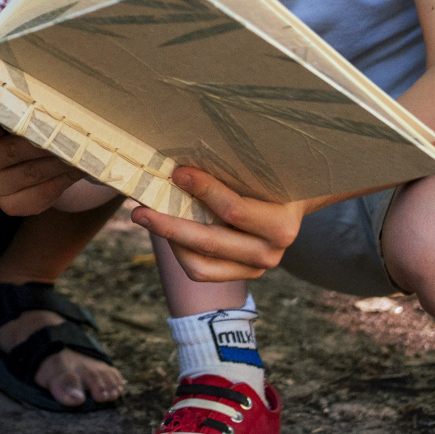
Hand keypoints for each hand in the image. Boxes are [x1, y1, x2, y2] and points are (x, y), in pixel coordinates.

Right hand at [0, 111, 82, 214]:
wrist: (21, 160)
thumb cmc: (18, 126)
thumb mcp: (11, 112)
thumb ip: (20, 105)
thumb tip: (51, 98)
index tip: (23, 103)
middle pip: (17, 148)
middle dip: (50, 138)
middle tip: (77, 127)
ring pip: (33, 172)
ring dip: (63, 160)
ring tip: (85, 147)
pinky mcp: (9, 206)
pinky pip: (43, 193)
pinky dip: (64, 179)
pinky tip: (80, 167)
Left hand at [130, 167, 305, 282]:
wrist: (295, 203)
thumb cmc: (273, 177)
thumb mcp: (262, 170)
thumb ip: (234, 168)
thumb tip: (186, 158)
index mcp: (281, 225)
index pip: (234, 210)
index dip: (203, 190)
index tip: (178, 172)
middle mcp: (269, 254)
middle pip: (209, 242)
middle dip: (170, 224)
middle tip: (139, 210)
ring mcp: (255, 269)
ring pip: (200, 263)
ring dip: (170, 240)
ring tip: (148, 219)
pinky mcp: (240, 275)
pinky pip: (201, 271)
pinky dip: (180, 251)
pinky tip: (167, 231)